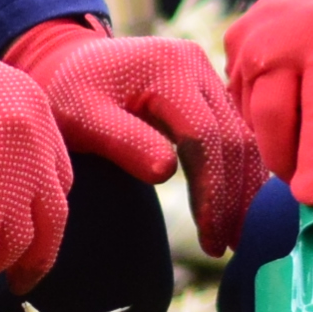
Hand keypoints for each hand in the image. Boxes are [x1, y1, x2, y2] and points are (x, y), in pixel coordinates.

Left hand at [4, 18, 260, 253]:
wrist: (69, 64)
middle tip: (228, 247)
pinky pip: (235, 132)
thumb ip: (123, 140)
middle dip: (234, 197)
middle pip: (232, 137)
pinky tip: (234, 206)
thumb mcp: (82, 117)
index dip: (211, 190)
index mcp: (168, 68)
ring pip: (242, 136)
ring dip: (244, 188)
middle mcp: (196, 66)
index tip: (209, 237)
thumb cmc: (69, 95)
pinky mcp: (209, 89)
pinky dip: (238, 171)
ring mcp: (206, 75)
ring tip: (235, 236)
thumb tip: (166, 172)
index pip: (204, 136)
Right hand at [224, 0, 312, 205]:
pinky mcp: (232, 46)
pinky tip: (290, 104)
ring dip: (279, 141)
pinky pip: (244, 101)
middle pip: (273, 122)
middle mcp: (276, 41)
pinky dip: (265, 118)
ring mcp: (247, 42)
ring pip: (254, 117)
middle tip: (312, 186)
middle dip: (290, 163)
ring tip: (308, 135)